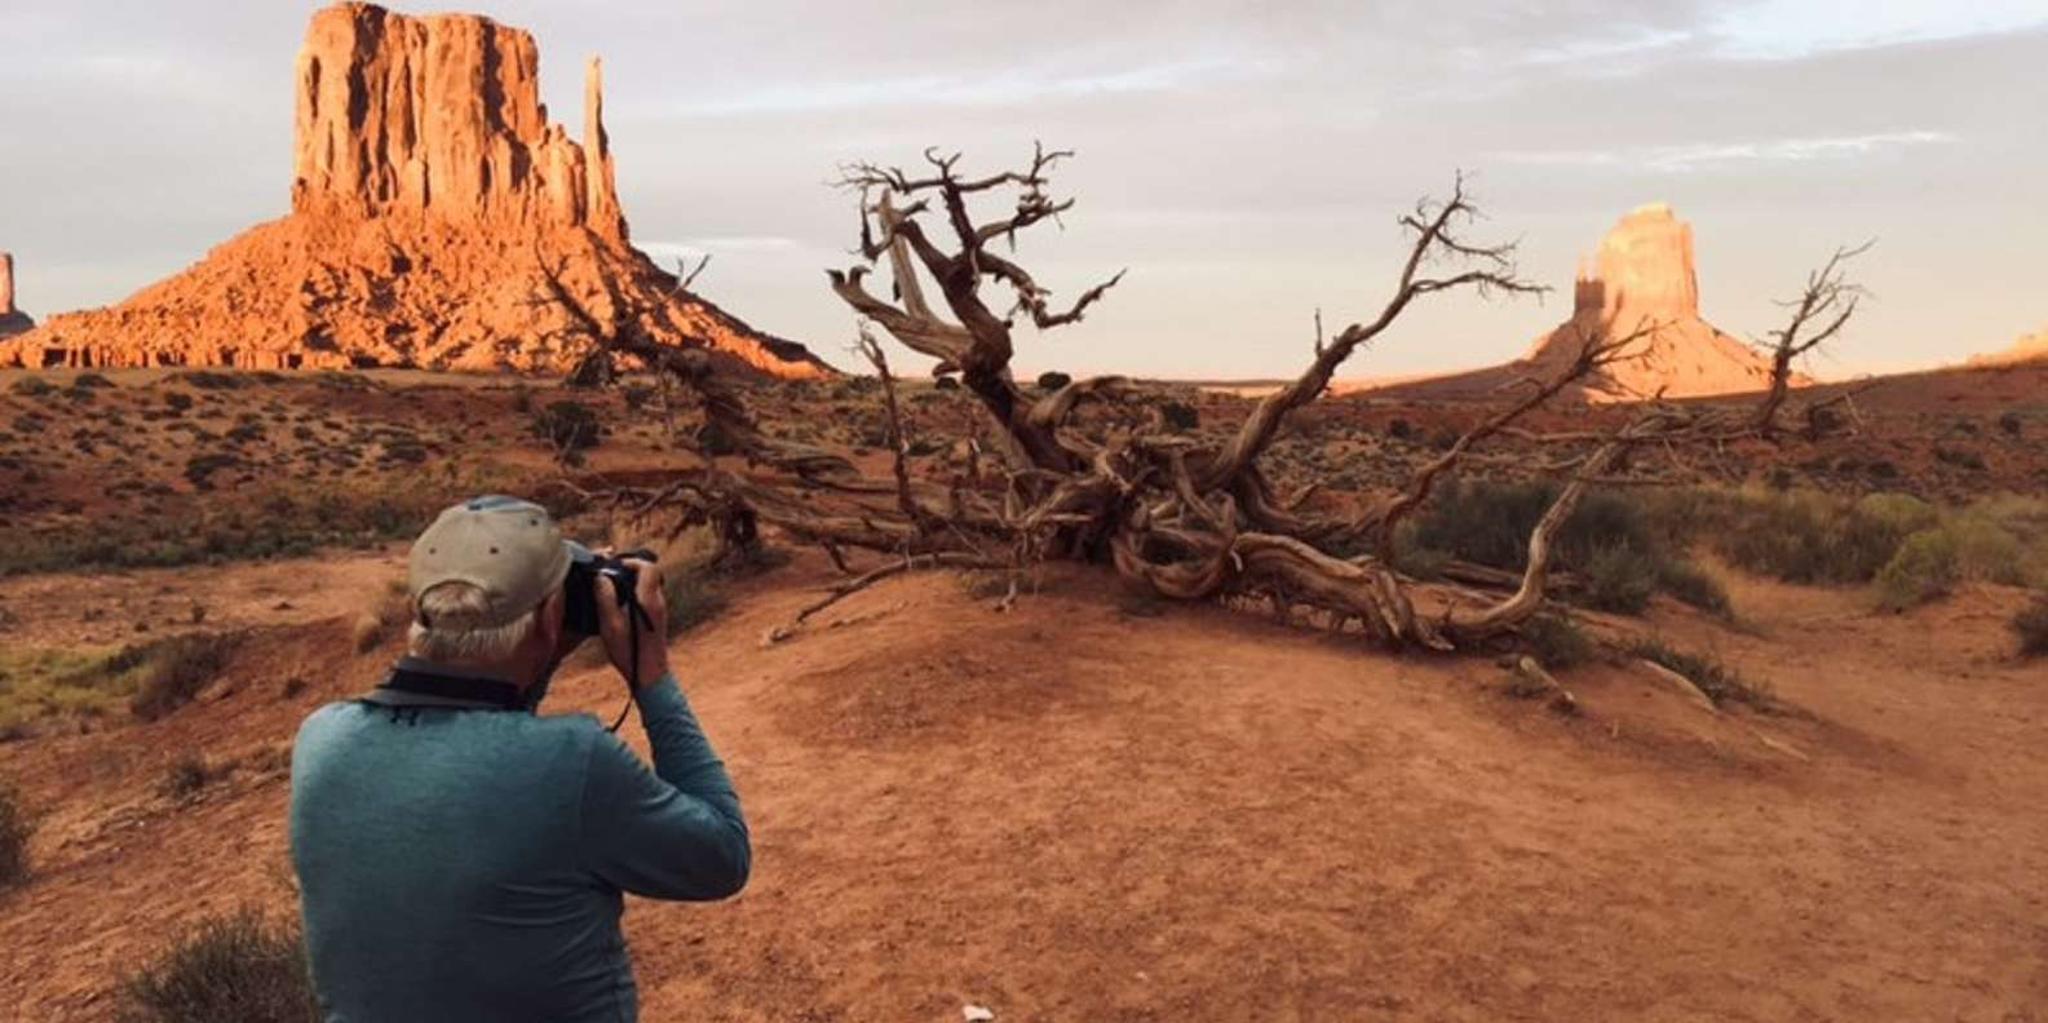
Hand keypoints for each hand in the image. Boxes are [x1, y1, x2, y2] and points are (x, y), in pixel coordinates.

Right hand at [597, 559, 671, 690]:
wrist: (650, 675)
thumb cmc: (629, 653)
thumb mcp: (610, 626)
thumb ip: (605, 598)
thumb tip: (601, 577)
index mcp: (648, 601)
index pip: (648, 567)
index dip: (631, 562)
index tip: (614, 566)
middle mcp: (658, 602)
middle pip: (649, 572)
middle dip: (630, 569)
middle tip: (611, 575)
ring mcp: (660, 610)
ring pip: (649, 583)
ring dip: (632, 581)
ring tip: (612, 589)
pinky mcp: (657, 617)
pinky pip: (648, 595)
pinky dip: (635, 592)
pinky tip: (619, 603)